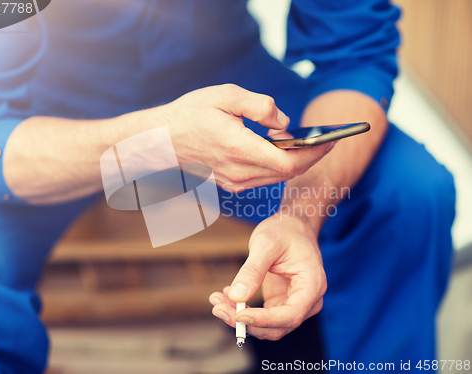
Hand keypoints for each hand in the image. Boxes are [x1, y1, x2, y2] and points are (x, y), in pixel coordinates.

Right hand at [159, 84, 334, 191]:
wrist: (163, 140)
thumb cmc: (191, 113)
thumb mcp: (226, 96)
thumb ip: (261, 106)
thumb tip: (285, 122)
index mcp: (239, 148)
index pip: (289, 162)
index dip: (314, 153)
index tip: (332, 139)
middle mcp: (239, 171)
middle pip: (288, 172)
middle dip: (312, 156)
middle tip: (328, 140)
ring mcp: (235, 181)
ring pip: (278, 177)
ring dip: (297, 162)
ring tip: (311, 143)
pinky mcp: (232, 184)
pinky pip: (264, 178)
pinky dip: (280, 166)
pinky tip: (283, 150)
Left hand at [209, 214, 326, 339]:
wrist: (292, 226)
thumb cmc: (284, 230)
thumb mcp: (266, 244)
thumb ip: (253, 270)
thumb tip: (236, 296)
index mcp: (312, 285)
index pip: (291, 314)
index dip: (264, 320)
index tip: (238, 315)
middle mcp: (307, 301)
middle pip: (278, 326)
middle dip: (246, 322)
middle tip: (217, 308)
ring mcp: (295, 304)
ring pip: (267, 326)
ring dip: (240, 318)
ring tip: (217, 300)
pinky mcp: (281, 303)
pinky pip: (262, 316)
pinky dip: (242, 311)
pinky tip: (226, 296)